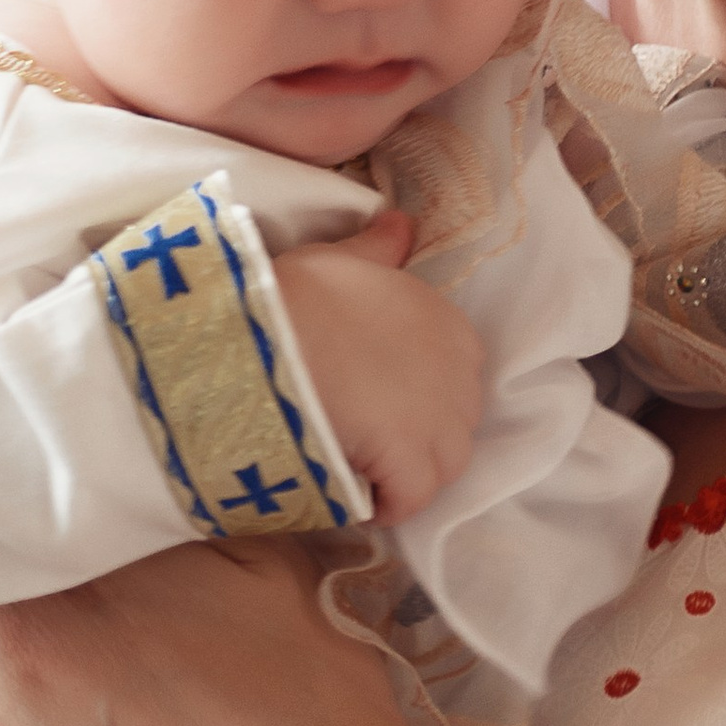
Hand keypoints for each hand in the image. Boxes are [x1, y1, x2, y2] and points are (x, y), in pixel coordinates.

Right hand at [274, 207, 484, 522]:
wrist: (268, 334)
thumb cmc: (294, 292)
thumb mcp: (336, 258)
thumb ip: (377, 249)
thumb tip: (402, 223)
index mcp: (446, 321)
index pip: (455, 369)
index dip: (417, 388)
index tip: (376, 397)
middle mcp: (458, 371)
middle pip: (454, 418)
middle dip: (420, 433)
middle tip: (368, 436)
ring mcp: (440, 420)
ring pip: (443, 463)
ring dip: (409, 472)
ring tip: (365, 471)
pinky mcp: (413, 462)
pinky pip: (415, 498)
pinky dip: (390, 503)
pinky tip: (359, 499)